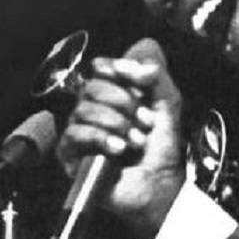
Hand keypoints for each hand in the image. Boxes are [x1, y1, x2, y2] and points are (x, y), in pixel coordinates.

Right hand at [58, 38, 185, 238]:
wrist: (159, 185)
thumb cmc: (161, 148)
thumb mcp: (167, 103)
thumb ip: (156, 73)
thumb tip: (140, 53)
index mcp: (112, 94)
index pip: (100, 67)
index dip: (117, 68)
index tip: (140, 80)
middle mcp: (93, 109)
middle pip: (92, 86)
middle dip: (123, 102)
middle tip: (145, 121)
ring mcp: (80, 131)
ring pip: (83, 109)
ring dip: (116, 123)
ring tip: (136, 140)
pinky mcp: (71, 154)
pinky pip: (74, 134)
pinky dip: (100, 138)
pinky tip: (118, 148)